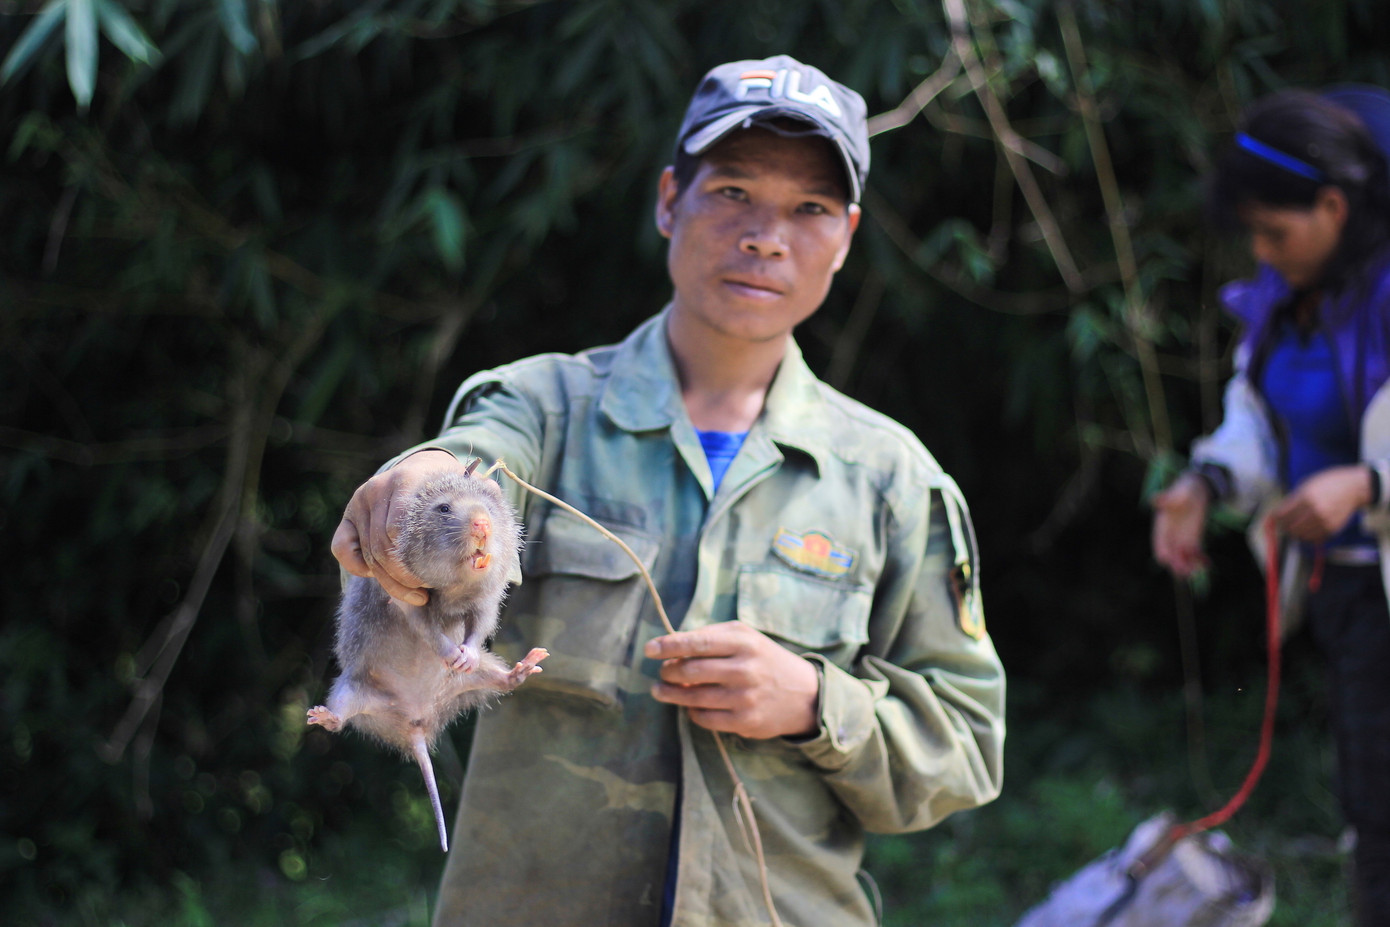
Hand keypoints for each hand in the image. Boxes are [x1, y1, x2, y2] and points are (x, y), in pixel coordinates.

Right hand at [330, 449, 467, 604]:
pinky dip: (359, 568)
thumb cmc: (448, 490)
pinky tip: (381, 576)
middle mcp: (378, 488)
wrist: (424, 471)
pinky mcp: (348, 517)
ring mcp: (360, 502)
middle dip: (403, 577)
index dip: (413, 562)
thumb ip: (481, 500)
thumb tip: (484, 524)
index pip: (398, 529)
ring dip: (389, 580)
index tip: (434, 578)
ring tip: (415, 592)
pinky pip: (342, 549)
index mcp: (408, 479)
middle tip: (425, 591)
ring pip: (367, 555)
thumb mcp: (466, 491)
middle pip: (382, 548)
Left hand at [644, 621, 819, 739]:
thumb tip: (672, 644)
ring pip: (693, 698)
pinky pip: (705, 718)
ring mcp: (745, 698)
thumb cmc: (764, 659)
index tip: (649, 649)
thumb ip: (711, 636)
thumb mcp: (745, 636)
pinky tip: (689, 705)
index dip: (669, 646)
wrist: (804, 694)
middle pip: (691, 671)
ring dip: (670, 694)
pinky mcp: (745, 722)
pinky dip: (691, 711)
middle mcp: (745, 669)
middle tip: (662, 672)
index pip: (697, 643)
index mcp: (743, 642)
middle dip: (668, 671)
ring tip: (660, 690)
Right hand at [1151, 473, 1210, 577]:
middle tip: (1184, 572)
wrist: (1197, 490)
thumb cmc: (1185, 489)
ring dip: (1188, 565)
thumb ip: (1168, 498)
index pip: (1159, 542)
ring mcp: (1182, 538)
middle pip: (1171, 553)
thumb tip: (1154, 499)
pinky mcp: (1194, 539)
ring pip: (1183, 557)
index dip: (1162, 551)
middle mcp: (1171, 535)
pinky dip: (1200, 560)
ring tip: (1196, 570)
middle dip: (1176, 563)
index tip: (1167, 559)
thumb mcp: (1178, 493)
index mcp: (1163, 525)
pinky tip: (1207, 564)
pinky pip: (1195, 553)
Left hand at [1273, 465, 1371, 541]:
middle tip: (1284, 523)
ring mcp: (1324, 521)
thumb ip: (1293, 498)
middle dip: (1285, 526)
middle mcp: (1315, 511)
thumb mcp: (1307, 483)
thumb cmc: (1330, 482)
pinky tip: (1308, 528)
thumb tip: (1281, 511)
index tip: (1276, 517)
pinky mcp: (1332, 528)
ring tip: (1295, 526)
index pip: (1283, 514)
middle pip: (1290, 527)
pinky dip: (1309, 535)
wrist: (1354, 488)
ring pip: (1301, 535)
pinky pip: (1314, 538)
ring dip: (1296, 532)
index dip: (1276, 517)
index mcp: (1306, 497)